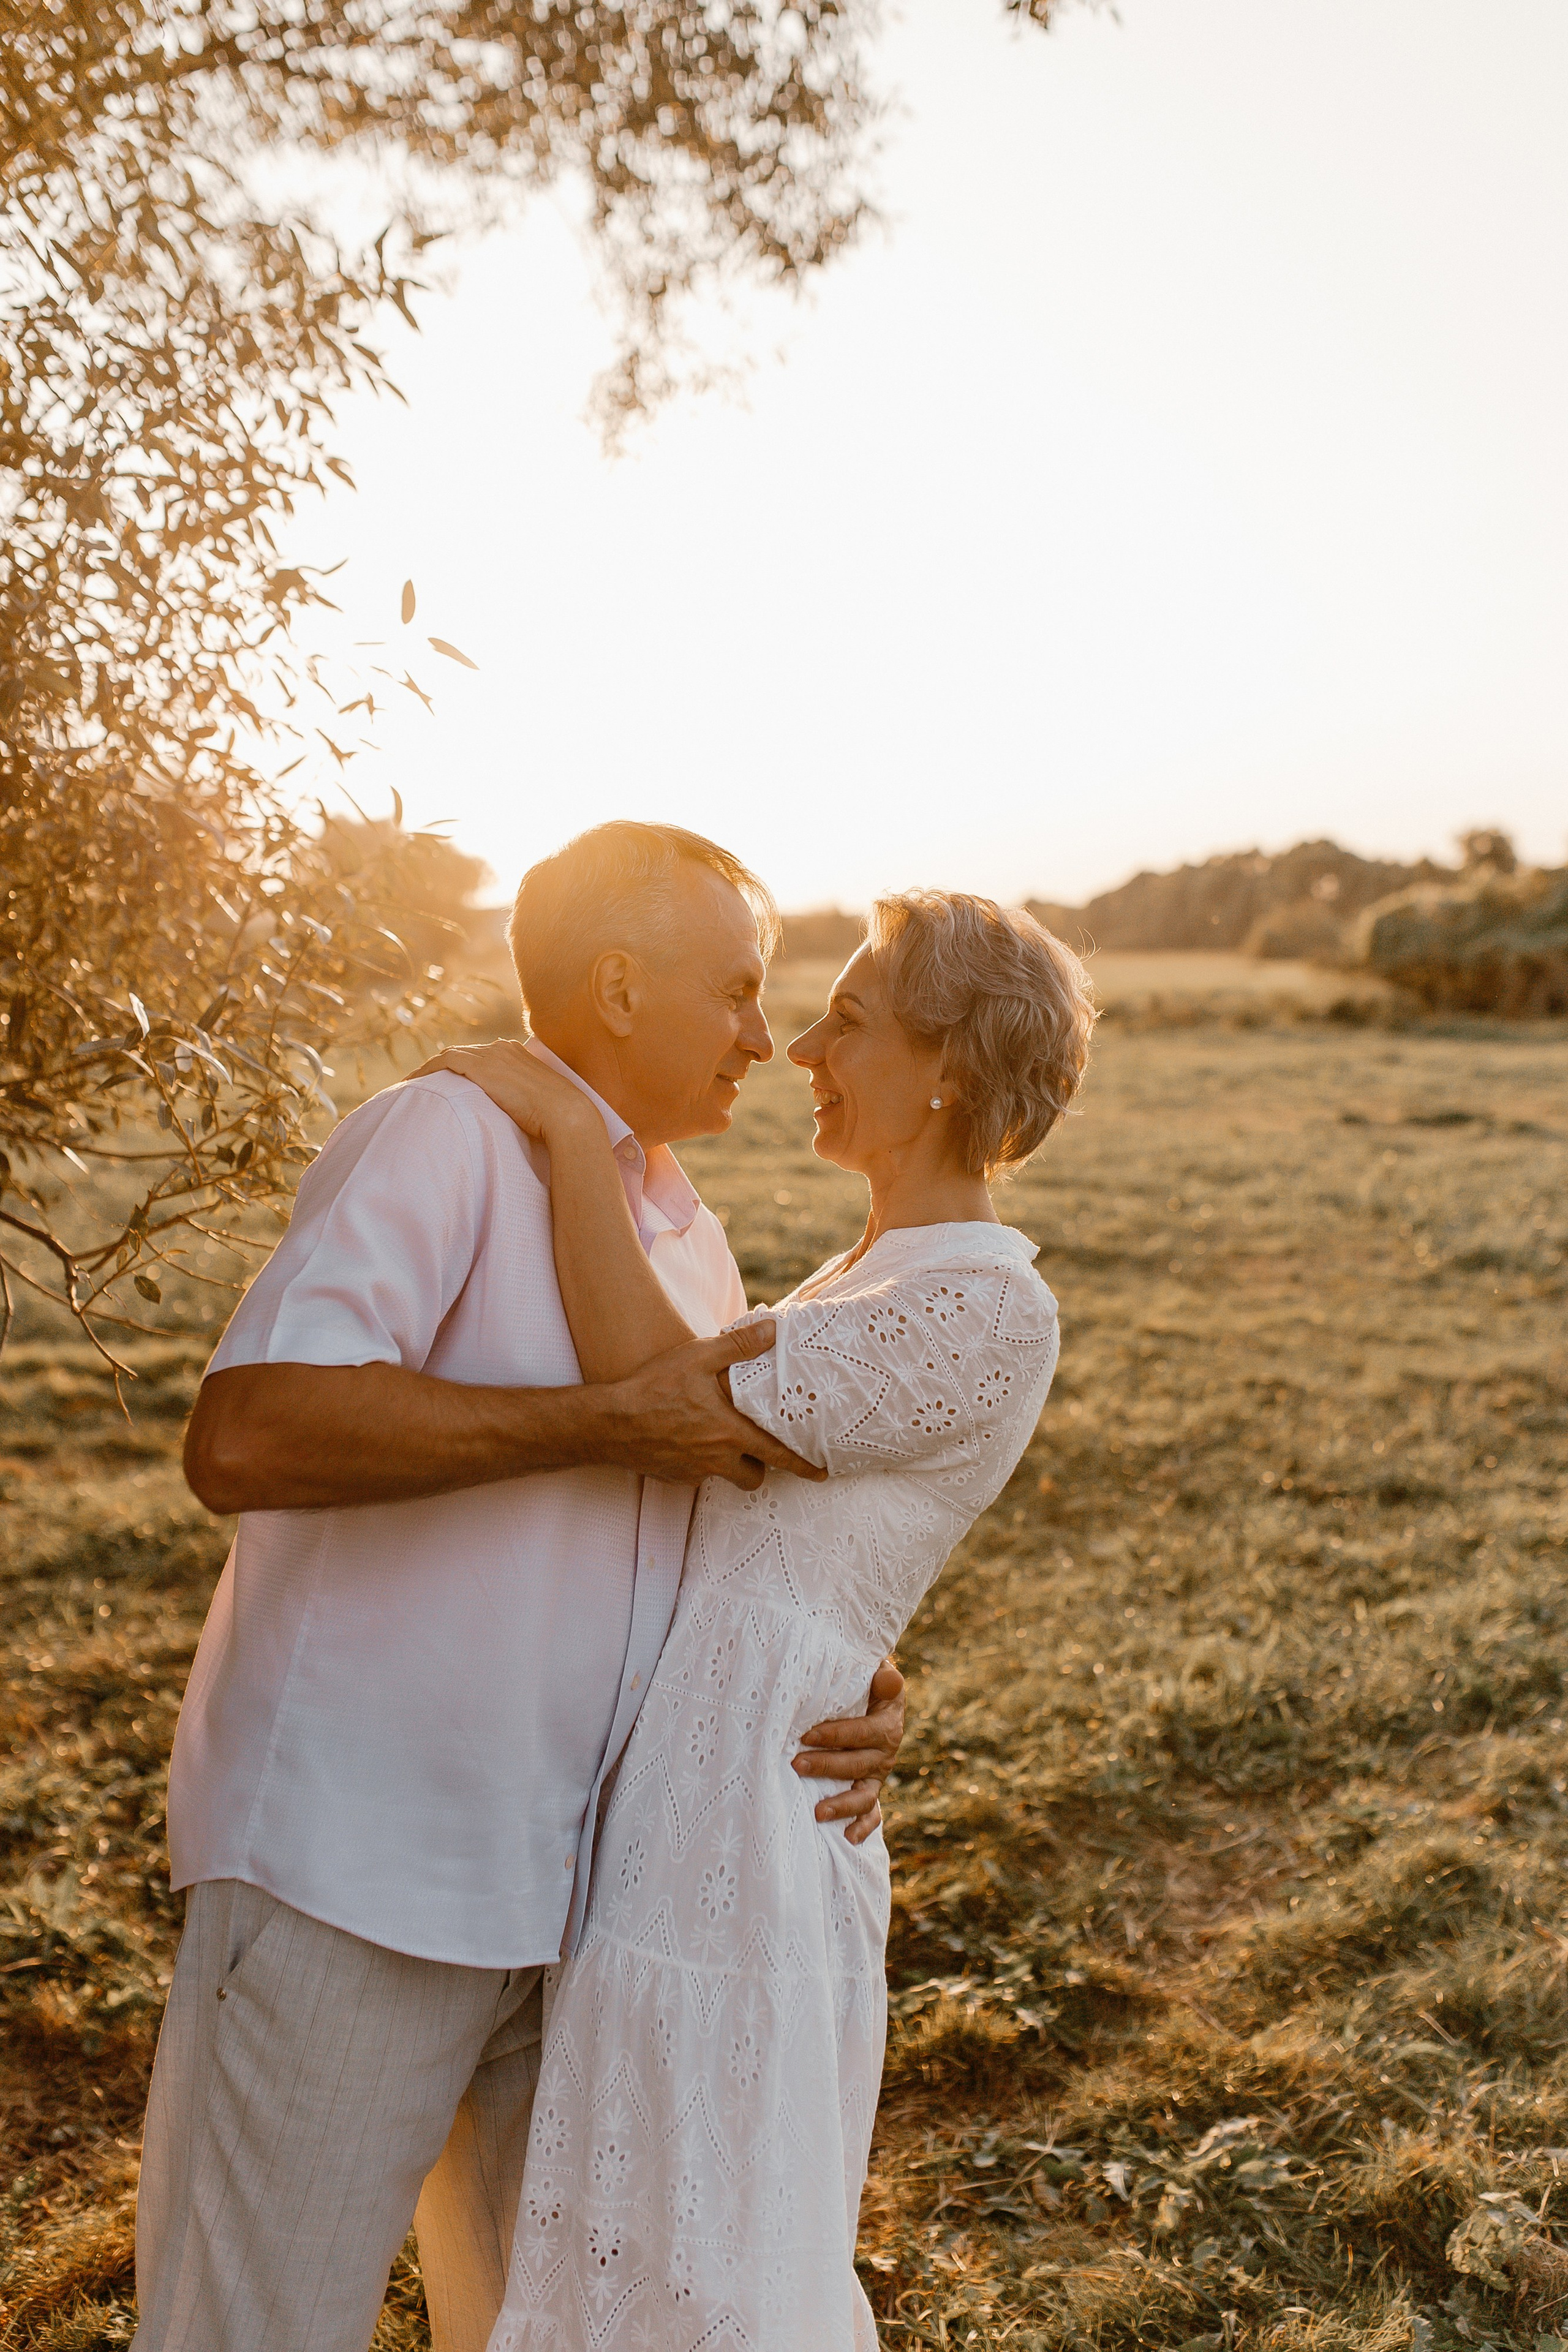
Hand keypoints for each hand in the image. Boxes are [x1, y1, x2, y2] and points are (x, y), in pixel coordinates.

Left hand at [410, 1040, 598, 1148]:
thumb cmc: (560, 1118)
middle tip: (422, 1086)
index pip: (481, 1056)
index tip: (446, 1086)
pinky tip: (412, 1084)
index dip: (461, 1069)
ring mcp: (492, 1055)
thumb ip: (523, 1102)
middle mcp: (502, 1048)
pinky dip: (426, 1071)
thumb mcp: (539, 1104)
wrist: (567, 1115)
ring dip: (429, 1071)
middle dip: (441, 1068)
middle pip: (463, 1054)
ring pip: (449, 1056)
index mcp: (517, 1054)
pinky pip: (444, 1062)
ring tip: (412, 1086)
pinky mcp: (481, 1067)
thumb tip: (516, 1120)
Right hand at [596, 1322, 827, 1490]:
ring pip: (724, 1476)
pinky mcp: (673, 1477)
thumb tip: (773, 1329)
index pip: (777, 1455)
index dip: (803, 1466)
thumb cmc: (653, 1387)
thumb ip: (738, 1346)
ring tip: (720, 1441)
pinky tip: (685, 1439)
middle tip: (760, 1450)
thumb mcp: (698, 1357)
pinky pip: (696, 1474)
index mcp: (729, 1433)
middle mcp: (715, 1459)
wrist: (607, 1423)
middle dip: (761, 1467)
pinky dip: (698, 1462)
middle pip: (754, 1476)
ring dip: (730, 1464)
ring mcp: (693, 1472)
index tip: (820, 1473)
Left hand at [793, 1656, 905, 1844]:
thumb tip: (888, 1679)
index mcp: (887, 1725)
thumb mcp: (876, 1674)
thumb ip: (883, 1677)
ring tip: (818, 1812)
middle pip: (858, 1764)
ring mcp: (878, 1775)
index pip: (864, 1732)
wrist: (872, 1698)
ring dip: (842, 1804)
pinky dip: (863, 1828)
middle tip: (795, 1764)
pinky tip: (847, 1838)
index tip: (806, 1734)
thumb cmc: (864, 1684)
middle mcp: (886, 1754)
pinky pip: (872, 1814)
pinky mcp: (870, 1789)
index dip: (836, 1734)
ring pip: (864, 1795)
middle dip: (826, 1766)